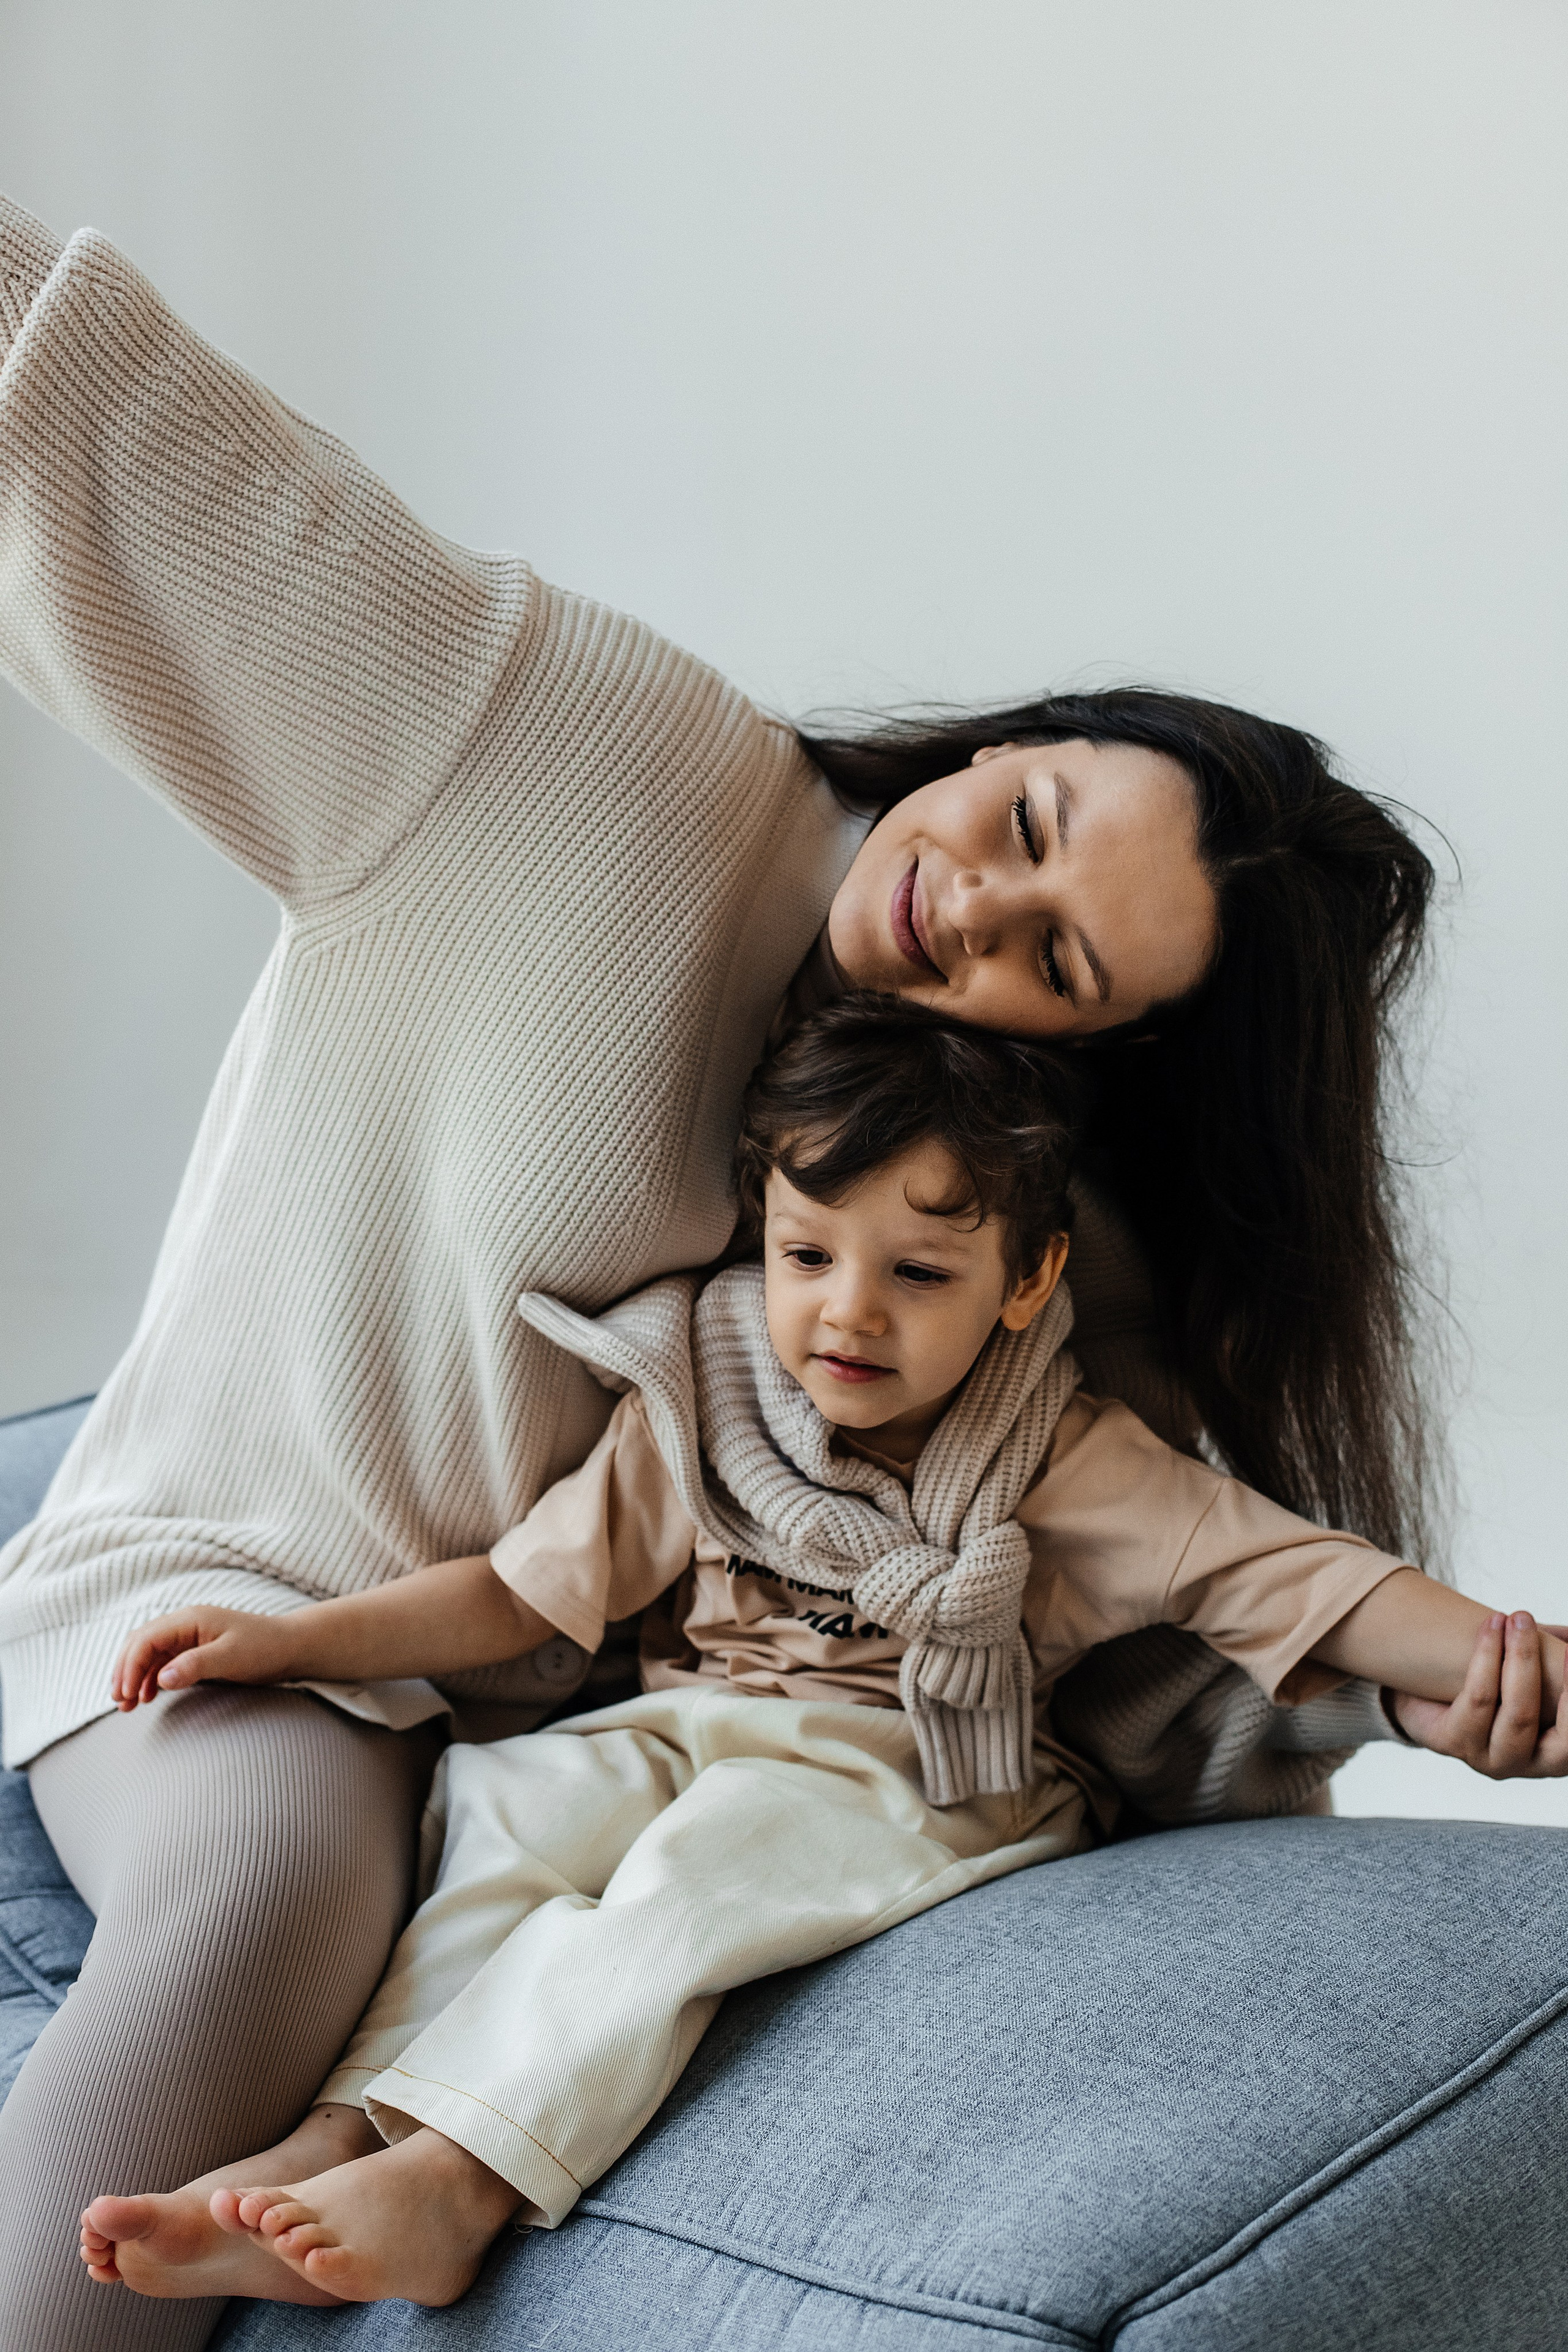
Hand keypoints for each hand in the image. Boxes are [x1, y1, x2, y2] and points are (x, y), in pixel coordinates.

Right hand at [111, 1607, 299, 1708]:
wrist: (289, 1647)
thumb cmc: (264, 1647)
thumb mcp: (232, 1657)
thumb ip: (196, 1665)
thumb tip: (161, 1678)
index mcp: (190, 1619)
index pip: (146, 1639)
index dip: (129, 1666)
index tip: (125, 1693)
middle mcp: (185, 1624)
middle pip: (140, 1644)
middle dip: (124, 1671)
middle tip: (118, 1701)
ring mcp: (188, 1637)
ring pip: (149, 1654)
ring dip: (134, 1677)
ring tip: (126, 1705)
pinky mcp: (194, 1650)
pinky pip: (162, 1662)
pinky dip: (149, 1679)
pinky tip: (146, 1697)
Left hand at [1389, 1611, 1567, 1778]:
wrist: (1426, 1692)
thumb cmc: (1495, 1682)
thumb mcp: (1531, 1675)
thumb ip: (1553, 1662)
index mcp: (1556, 1753)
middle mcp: (1527, 1764)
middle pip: (1559, 1734)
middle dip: (1542, 1670)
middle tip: (1526, 1620)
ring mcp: (1490, 1760)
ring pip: (1517, 1713)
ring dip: (1519, 1657)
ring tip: (1508, 1617)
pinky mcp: (1454, 1746)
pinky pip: (1479, 1701)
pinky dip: (1487, 1659)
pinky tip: (1490, 1627)